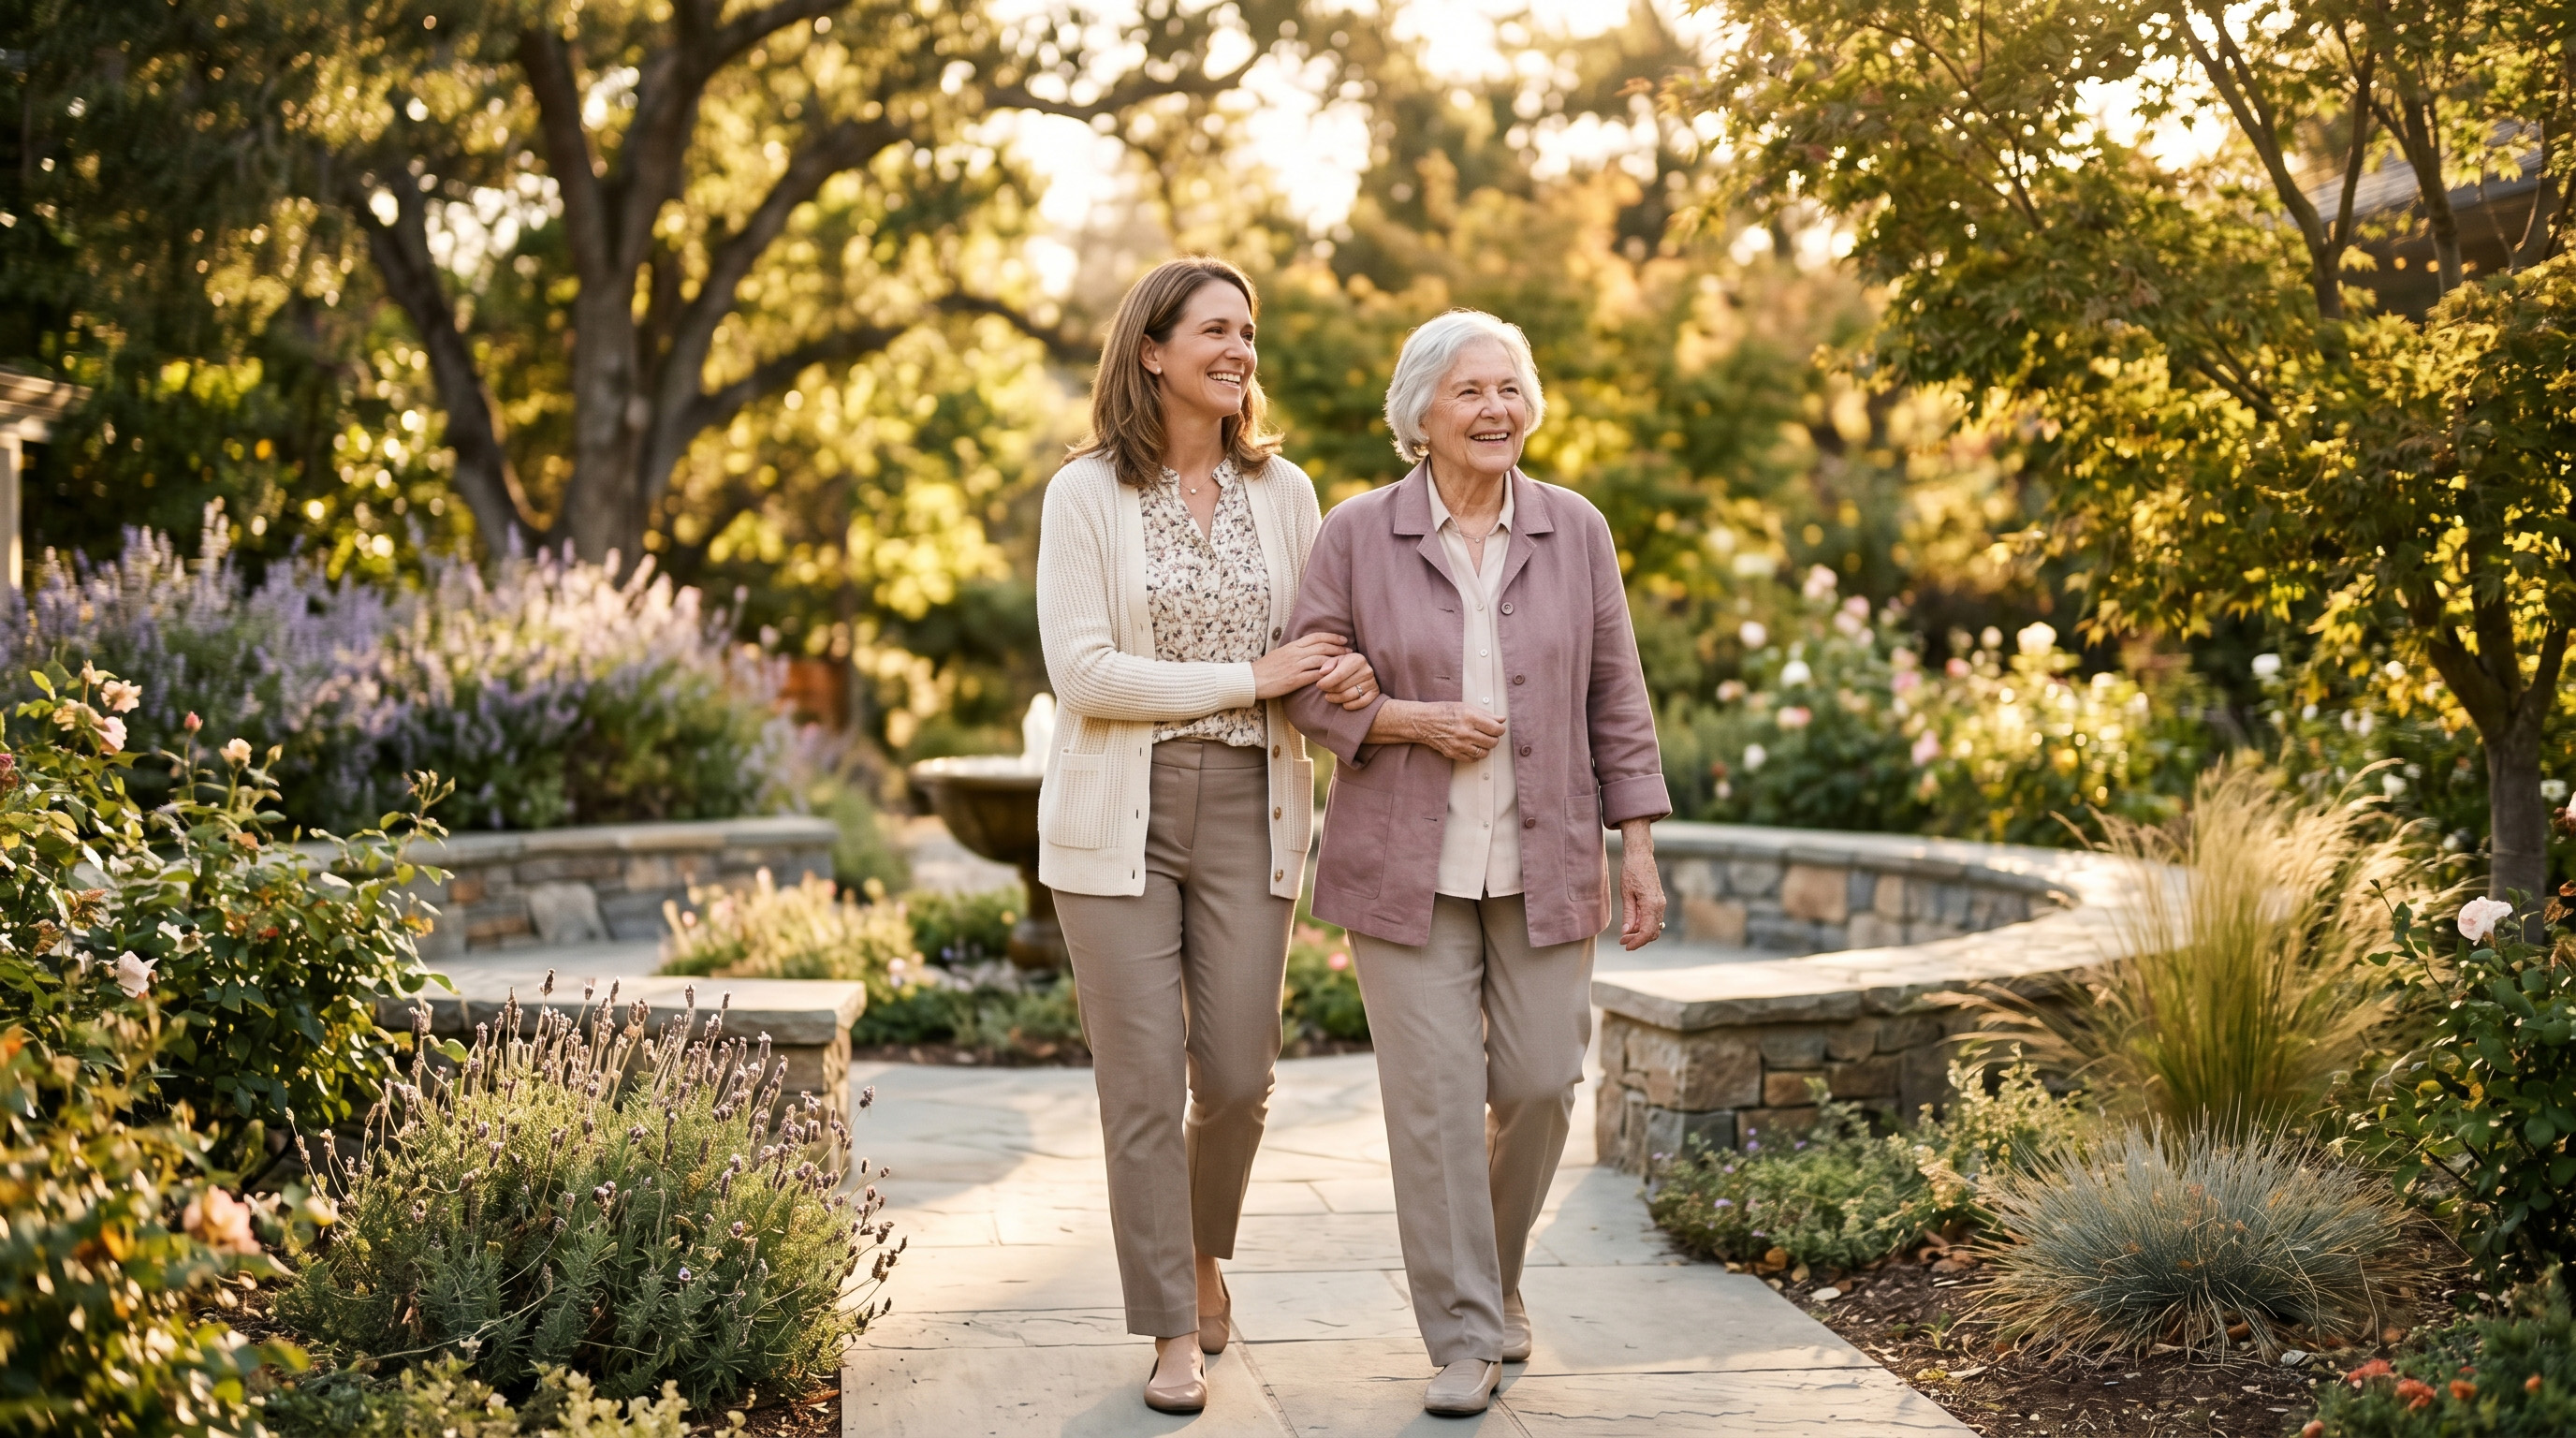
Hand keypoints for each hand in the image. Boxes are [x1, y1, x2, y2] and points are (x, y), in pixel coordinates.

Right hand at [1253, 632, 1348, 698]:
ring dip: (1336, 661)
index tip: (1343, 639)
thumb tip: (1308, 649)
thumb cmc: (1265, 668)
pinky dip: (1326, 675)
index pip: (1316, 637)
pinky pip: (1314, 675)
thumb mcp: (1280, 653)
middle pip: (1322, 646)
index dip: (1332, 636)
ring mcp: (1295, 666)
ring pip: (1321, 659)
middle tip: (1349, 650)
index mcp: (1292, 646)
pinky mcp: (1294, 680)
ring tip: (1346, 663)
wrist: (1252, 680)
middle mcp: (1295, 654)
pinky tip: (1335, 676)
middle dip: (1339, 648)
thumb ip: (1295, 650)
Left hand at [1317, 652, 1377, 710]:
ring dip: (1336, 699)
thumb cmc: (1344, 665)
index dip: (1326, 682)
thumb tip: (1322, 672)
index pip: (1339, 675)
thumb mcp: (1336, 660)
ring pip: (1349, 696)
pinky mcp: (1375, 693)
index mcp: (1357, 659)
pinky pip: (1360, 703)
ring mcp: (1372, 682)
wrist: (1361, 671)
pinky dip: (1350, 705)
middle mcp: (1367, 670)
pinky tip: (1343, 704)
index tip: (1319, 685)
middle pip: (1342, 687)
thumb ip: (1328, 664)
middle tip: (1324, 690)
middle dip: (1329, 690)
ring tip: (1329, 696)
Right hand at [1402, 701, 1505, 761]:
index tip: (1499, 728)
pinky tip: (1472, 747)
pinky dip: (1476, 754)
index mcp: (1469, 717)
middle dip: (1494, 738)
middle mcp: (1465, 732)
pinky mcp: (1453, 753)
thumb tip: (1501, 719)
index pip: (1496, 728)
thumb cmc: (1443, 712)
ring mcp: (1459, 744)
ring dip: (1485, 747)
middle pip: (1492, 742)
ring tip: (1480, 740)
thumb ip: (1486, 714)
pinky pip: (1473, 759)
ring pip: (1484, 753)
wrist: (1423, 722)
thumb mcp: (1466, 707)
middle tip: (1489, 734)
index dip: (1500, 729)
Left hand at [1617, 820, 1665, 950]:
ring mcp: (1661, 903)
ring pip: (1654, 927)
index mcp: (1652, 905)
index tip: (1625, 946)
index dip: (1637, 942)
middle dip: (1638, 939)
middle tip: (1622, 940)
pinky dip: (1644, 925)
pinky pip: (1654, 919)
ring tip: (1625, 933)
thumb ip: (1629, 915)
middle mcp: (1660, 906)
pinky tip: (1633, 924)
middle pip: (1652, 932)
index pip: (1647, 932)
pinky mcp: (1659, 901)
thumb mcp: (1626, 894)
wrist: (1640, 856)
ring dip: (1641, 933)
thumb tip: (1627, 933)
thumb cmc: (1631, 872)